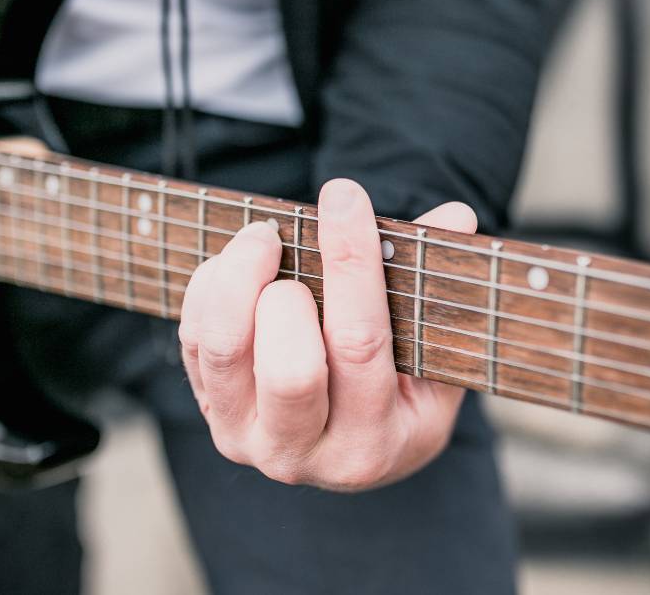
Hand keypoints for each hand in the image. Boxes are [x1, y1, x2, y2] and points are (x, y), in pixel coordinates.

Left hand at [179, 179, 476, 490]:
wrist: (345, 440)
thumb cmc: (396, 384)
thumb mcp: (430, 351)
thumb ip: (436, 285)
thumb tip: (456, 218)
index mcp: (375, 442)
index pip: (361, 344)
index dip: (352, 263)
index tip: (344, 197)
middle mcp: (304, 453)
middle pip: (288, 369)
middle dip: (287, 289)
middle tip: (287, 242)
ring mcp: (246, 437)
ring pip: (224, 348)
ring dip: (238, 276)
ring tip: (262, 239)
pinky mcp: (208, 410)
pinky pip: (193, 337)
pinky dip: (210, 285)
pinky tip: (238, 263)